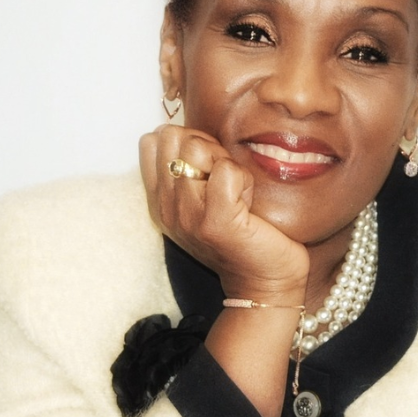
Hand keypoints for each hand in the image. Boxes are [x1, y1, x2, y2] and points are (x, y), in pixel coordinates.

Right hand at [139, 125, 308, 302]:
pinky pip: (226, 171)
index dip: (186, 140)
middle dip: (205, 145)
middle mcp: (166, 208)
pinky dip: (244, 179)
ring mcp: (188, 216)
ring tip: (236, 191)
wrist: (263, 282)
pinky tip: (248, 203)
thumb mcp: (203, 201)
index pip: (154, 140)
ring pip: (197, 148)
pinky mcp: (216, 223)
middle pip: (173, 136)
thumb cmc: (241, 236)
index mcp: (160, 201)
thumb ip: (190, 170)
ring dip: (225, 161)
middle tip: (224, 178)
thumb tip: (193, 133)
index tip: (208, 167)